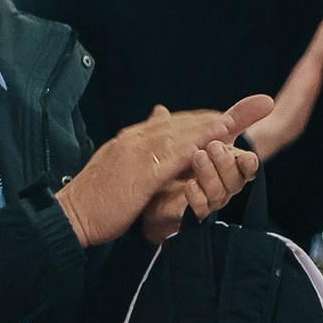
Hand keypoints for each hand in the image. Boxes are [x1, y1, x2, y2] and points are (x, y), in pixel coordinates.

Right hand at [54, 95, 272, 244]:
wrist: (70, 215)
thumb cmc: (95, 198)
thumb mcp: (118, 168)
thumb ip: (140, 148)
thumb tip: (156, 125)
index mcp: (129, 140)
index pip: (172, 124)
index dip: (202, 119)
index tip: (229, 117)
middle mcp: (133, 140)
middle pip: (182, 123)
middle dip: (217, 116)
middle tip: (252, 107)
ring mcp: (135, 154)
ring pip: (180, 136)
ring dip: (211, 127)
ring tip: (239, 121)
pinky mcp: (139, 173)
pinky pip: (172, 157)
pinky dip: (195, 146)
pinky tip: (214, 142)